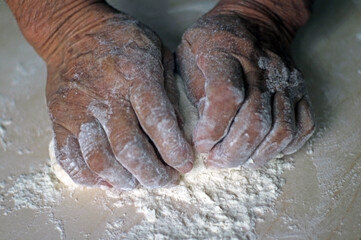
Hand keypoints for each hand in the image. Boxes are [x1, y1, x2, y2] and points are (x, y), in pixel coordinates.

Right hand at [46, 8, 192, 188]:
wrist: (73, 31)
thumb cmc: (121, 41)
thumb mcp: (157, 52)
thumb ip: (169, 90)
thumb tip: (178, 131)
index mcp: (134, 74)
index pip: (157, 121)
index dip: (174, 149)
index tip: (185, 165)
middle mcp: (104, 95)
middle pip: (128, 149)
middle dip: (152, 174)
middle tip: (166, 181)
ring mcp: (77, 110)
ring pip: (100, 160)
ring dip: (124, 181)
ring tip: (139, 182)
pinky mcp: (59, 120)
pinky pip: (69, 159)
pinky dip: (90, 178)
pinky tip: (109, 180)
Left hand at [176, 1, 314, 167]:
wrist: (256, 19)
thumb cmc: (215, 40)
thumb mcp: (190, 53)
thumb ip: (194, 88)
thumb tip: (204, 130)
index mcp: (226, 53)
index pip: (226, 97)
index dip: (213, 129)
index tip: (201, 144)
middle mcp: (261, 68)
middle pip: (254, 121)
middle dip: (232, 152)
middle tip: (216, 161)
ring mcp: (285, 80)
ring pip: (281, 130)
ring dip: (257, 155)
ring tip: (238, 160)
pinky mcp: (300, 90)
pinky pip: (303, 126)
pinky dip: (287, 146)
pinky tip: (266, 150)